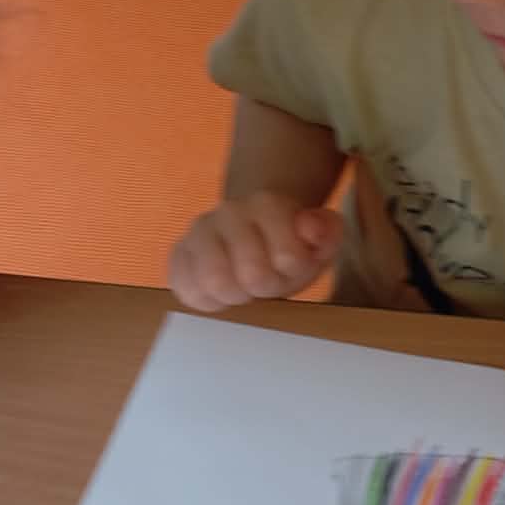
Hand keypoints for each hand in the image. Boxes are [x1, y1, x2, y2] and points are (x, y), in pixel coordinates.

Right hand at [169, 193, 341, 312]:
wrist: (254, 236)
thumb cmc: (289, 245)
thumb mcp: (319, 241)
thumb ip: (326, 232)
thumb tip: (309, 226)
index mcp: (267, 204)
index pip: (287, 256)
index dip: (293, 271)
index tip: (290, 264)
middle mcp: (228, 211)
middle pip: (251, 274)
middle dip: (265, 286)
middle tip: (266, 279)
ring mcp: (198, 232)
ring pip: (214, 283)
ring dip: (236, 295)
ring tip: (244, 286)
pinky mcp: (178, 254)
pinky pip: (187, 291)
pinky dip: (209, 301)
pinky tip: (222, 290)